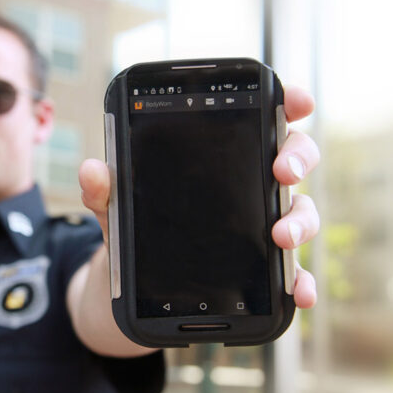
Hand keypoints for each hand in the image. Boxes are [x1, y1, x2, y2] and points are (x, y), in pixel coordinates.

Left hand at [79, 85, 319, 309]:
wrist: (138, 279)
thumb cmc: (137, 223)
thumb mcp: (117, 205)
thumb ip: (106, 188)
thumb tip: (91, 170)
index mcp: (222, 155)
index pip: (263, 118)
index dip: (288, 103)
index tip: (296, 100)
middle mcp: (252, 185)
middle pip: (292, 159)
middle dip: (297, 159)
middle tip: (282, 172)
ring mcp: (262, 224)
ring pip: (298, 212)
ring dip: (299, 221)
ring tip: (281, 236)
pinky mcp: (262, 266)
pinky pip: (291, 272)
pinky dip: (300, 281)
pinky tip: (300, 292)